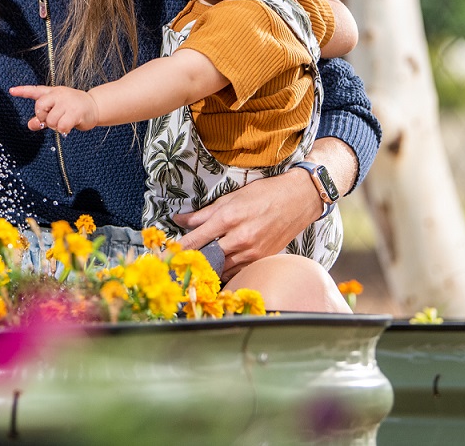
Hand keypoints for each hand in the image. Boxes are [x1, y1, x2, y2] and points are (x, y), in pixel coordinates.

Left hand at [11, 85, 96, 132]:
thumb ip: (42, 116)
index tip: (11, 91)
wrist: (94, 106)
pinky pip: (62, 126)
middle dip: (43, 117)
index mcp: (52, 92)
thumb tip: (31, 125)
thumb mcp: (56, 110)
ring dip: (56, 126)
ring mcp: (67, 102)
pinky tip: (69, 126)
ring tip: (64, 121)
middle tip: (52, 119)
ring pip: (51, 120)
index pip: (35, 90)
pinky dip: (64, 130)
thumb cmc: (73, 108)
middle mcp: (58, 94)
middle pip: (40, 107)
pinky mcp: (75, 111)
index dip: (22, 91)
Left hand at [171, 172, 319, 280]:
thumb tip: (179, 219)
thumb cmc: (264, 193)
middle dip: (191, 262)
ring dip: (207, 268)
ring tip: (193, 270)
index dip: (179, 249)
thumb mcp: (231, 197)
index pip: (195, 239)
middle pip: (206, 257)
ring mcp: (251, 251)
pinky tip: (216, 270)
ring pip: (221, 267)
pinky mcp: (261, 259)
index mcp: (228, 218)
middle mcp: (239, 237)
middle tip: (177, 267)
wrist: (298, 200)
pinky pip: (237, 270)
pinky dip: (225, 270)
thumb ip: (203, 212)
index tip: (166, 256)